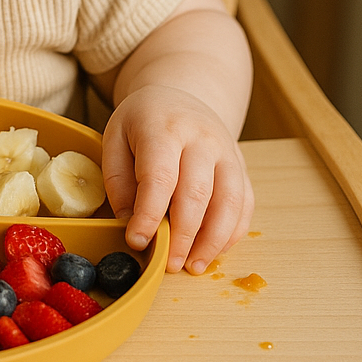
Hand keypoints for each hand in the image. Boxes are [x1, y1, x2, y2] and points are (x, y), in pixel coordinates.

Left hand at [101, 83, 254, 273]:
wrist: (181, 94)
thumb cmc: (143, 121)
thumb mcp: (115, 137)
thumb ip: (118, 178)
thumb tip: (130, 221)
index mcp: (164, 127)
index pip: (160, 176)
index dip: (149, 214)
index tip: (138, 241)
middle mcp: (202, 138)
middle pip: (198, 193)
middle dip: (183, 236)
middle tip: (168, 264)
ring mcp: (228, 152)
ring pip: (230, 202)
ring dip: (212, 241)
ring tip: (193, 267)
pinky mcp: (242, 166)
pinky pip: (245, 205)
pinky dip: (231, 233)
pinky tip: (212, 251)